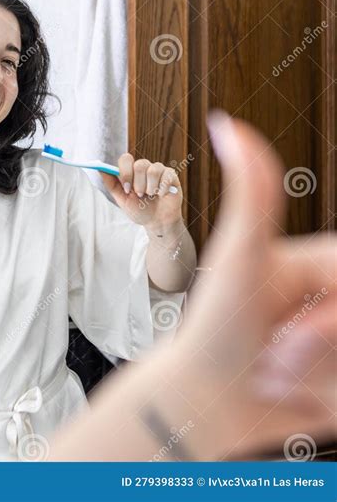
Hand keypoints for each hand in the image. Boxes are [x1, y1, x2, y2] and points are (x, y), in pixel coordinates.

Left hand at [100, 154, 182, 229]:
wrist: (157, 222)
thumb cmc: (139, 210)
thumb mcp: (122, 199)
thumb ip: (111, 183)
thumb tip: (98, 168)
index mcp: (131, 171)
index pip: (126, 159)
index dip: (126, 172)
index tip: (126, 189)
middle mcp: (144, 168)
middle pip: (140, 164)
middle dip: (138, 184)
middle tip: (140, 195)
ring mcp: (159, 170)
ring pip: (153, 170)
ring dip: (150, 188)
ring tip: (151, 196)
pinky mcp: (171, 176)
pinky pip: (166, 176)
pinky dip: (162, 189)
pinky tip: (162, 195)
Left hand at [161, 112, 335, 459]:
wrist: (203, 405)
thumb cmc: (214, 328)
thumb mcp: (238, 259)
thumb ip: (251, 194)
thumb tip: (225, 122)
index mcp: (324, 267)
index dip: (329, 322)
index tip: (290, 335)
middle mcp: (335, 301)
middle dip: (318, 357)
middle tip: (272, 363)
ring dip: (318, 387)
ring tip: (274, 377)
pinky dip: (325, 404)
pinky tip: (294, 402)